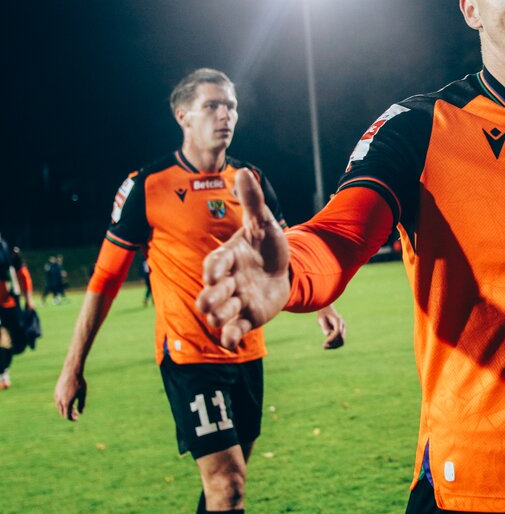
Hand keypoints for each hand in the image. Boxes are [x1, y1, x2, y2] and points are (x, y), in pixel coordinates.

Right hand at [55, 366, 86, 420]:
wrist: (71, 371)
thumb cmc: (79, 382)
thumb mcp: (83, 394)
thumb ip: (81, 404)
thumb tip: (80, 413)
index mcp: (67, 402)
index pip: (67, 416)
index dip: (72, 418)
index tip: (77, 418)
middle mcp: (60, 400)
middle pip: (62, 412)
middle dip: (69, 414)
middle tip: (76, 413)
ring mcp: (56, 395)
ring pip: (59, 407)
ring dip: (65, 409)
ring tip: (73, 407)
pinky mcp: (56, 391)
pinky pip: (57, 401)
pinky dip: (62, 404)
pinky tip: (68, 401)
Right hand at [196, 169, 290, 349]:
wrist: (286, 269)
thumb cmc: (269, 245)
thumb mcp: (264, 223)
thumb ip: (253, 202)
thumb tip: (244, 171)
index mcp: (227, 258)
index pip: (213, 265)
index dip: (213, 270)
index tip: (216, 275)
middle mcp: (227, 282)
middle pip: (209, 295)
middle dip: (209, 298)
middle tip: (215, 299)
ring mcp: (236, 302)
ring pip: (218, 314)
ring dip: (218, 317)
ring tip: (225, 316)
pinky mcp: (247, 319)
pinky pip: (233, 331)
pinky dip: (229, 337)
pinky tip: (230, 342)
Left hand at [317, 305, 346, 348]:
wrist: (326, 310)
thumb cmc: (323, 314)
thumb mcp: (321, 318)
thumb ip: (324, 326)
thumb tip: (327, 334)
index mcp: (338, 321)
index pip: (338, 332)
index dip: (332, 339)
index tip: (325, 343)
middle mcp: (342, 325)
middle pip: (341, 338)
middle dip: (333, 344)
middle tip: (324, 346)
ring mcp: (342, 329)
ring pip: (342, 341)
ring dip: (334, 346)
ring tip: (325, 347)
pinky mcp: (340, 332)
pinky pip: (339, 341)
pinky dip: (334, 345)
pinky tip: (327, 345)